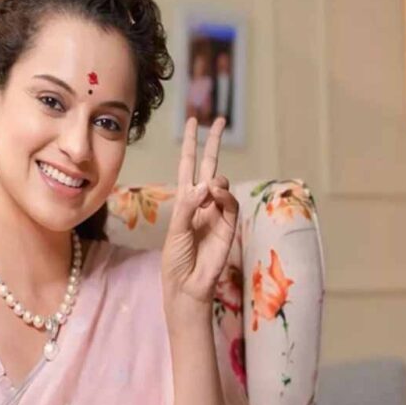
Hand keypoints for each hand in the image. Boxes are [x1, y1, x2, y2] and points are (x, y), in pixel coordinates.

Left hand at [161, 116, 238, 310]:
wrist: (187, 284)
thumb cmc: (175, 258)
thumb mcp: (175, 229)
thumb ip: (189, 205)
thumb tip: (207, 184)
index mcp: (185, 200)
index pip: (188, 165)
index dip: (191, 144)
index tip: (193, 121)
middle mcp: (202, 202)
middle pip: (210, 166)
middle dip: (214, 144)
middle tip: (219, 120)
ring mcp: (217, 212)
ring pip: (222, 184)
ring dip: (217, 180)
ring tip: (210, 187)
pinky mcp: (229, 225)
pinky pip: (231, 203)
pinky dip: (224, 195)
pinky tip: (216, 194)